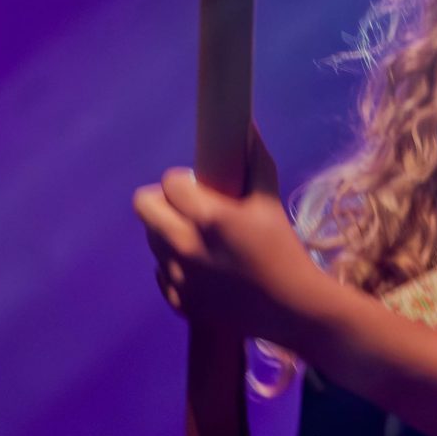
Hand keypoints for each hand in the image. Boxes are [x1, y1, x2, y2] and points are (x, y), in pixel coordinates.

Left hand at [132, 127, 328, 349]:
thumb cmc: (284, 251)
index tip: (199, 187)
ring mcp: (179, 277)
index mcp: (208, 217)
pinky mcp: (179, 301)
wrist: (293, 310)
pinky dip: (175, 268)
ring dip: (169, 233)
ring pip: (151, 238)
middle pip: (143, 205)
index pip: (170, 181)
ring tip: (198, 240)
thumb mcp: (270, 203)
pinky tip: (202, 271)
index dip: (184, 181)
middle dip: (162, 201)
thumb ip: (254, 161)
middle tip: (186, 209)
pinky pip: (161, 273)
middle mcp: (185, 245)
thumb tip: (246, 125)